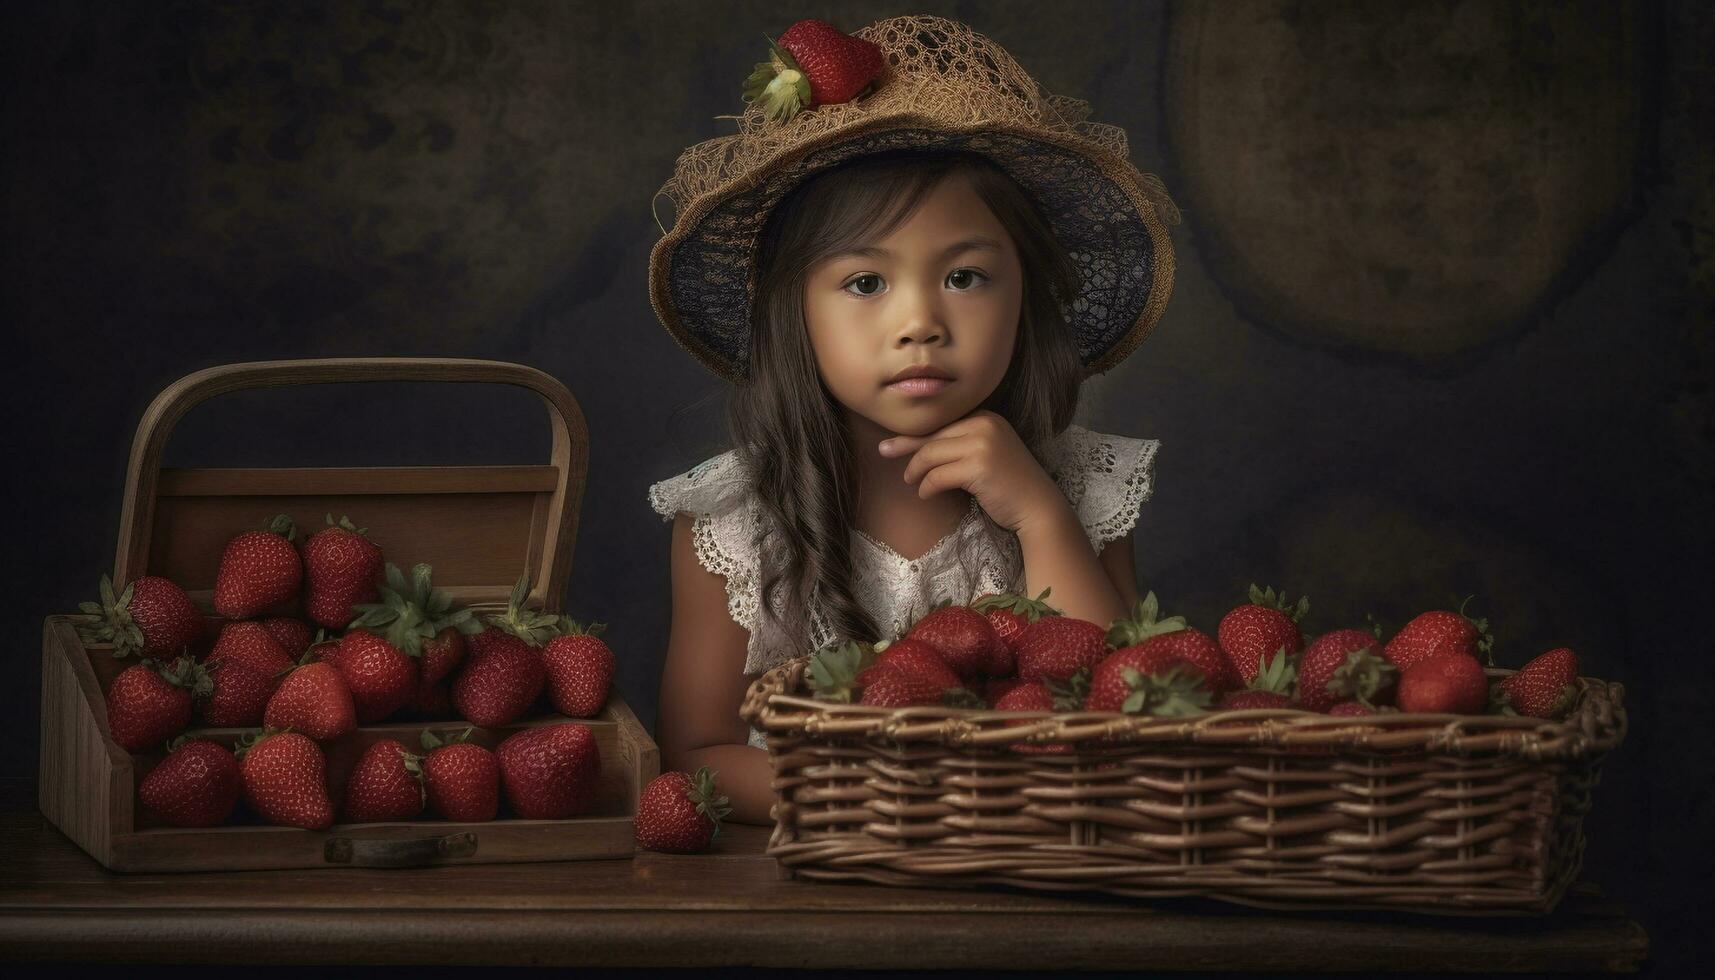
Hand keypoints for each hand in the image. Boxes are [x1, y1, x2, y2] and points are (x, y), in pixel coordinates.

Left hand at [879, 410, 1072, 535]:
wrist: (1037, 507)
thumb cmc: (1008, 485)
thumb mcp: (984, 455)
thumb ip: (958, 445)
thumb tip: (916, 447)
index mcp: (985, 417)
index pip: (941, 424)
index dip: (914, 434)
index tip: (892, 442)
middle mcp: (984, 424)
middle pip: (932, 436)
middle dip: (906, 448)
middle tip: (884, 452)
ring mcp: (982, 443)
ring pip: (930, 455)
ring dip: (916, 472)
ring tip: (912, 482)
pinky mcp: (978, 466)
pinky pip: (937, 476)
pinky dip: (927, 487)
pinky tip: (926, 495)